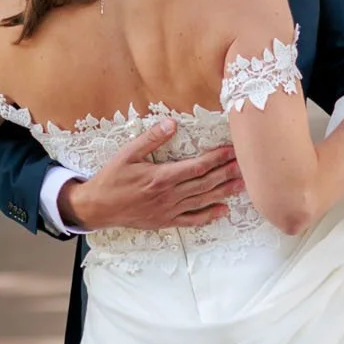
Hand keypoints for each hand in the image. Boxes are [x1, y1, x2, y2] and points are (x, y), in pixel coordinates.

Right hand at [59, 118, 244, 232]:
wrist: (98, 208)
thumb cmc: (111, 179)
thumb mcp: (127, 154)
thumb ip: (150, 139)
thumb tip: (171, 123)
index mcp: (161, 177)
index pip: (197, 167)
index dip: (216, 159)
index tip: (231, 151)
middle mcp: (169, 195)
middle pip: (205, 183)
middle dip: (227, 173)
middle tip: (246, 166)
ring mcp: (169, 210)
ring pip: (203, 201)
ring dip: (224, 192)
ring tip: (242, 185)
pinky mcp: (166, 221)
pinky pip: (192, 220)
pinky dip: (208, 216)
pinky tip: (223, 210)